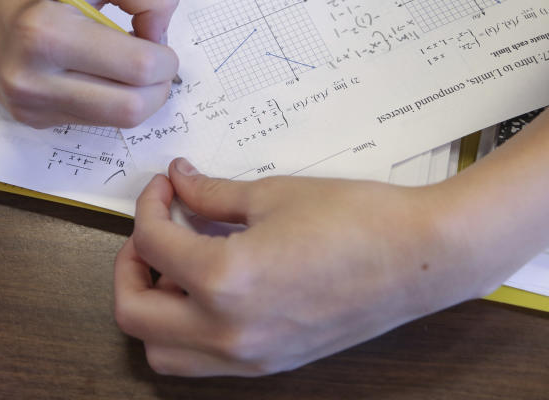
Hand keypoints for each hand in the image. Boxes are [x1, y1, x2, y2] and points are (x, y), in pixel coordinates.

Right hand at [0, 0, 178, 127]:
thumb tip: (161, 41)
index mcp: (45, 32)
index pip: (138, 68)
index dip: (165, 56)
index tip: (155, 35)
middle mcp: (30, 78)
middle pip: (131, 109)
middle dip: (158, 86)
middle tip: (154, 58)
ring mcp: (27, 104)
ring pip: (116, 122)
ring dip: (137, 96)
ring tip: (125, 61)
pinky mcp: (28, 117)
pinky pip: (92, 121)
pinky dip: (108, 98)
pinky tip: (95, 69)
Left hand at [114, 158, 492, 376]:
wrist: (419, 259)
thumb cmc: (355, 220)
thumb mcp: (272, 195)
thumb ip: (211, 194)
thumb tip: (179, 183)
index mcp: (224, 281)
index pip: (152, 245)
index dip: (149, 207)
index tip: (165, 188)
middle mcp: (228, 332)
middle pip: (134, 313)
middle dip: (129, 265)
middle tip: (153, 231)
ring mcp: (249, 357)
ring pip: (162, 351)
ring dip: (152, 309)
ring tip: (177, 267)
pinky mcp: (270, 365)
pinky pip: (203, 362)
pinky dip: (187, 331)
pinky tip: (211, 290)